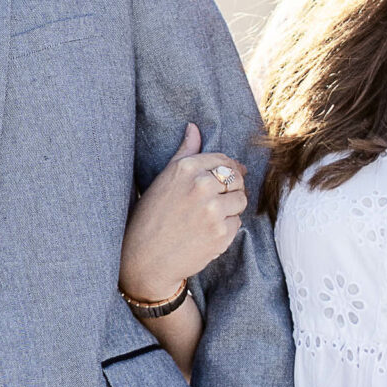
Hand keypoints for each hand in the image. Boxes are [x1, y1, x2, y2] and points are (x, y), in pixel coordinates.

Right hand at [121, 123, 247, 301]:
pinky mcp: (221, 233)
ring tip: (209, 218)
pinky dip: (227, 229)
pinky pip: (237, 223)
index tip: (225, 179)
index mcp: (185, 168)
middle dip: (231, 189)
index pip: (223, 160)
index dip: (227, 169)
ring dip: (231, 209)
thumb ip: (184, 152)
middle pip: (236, 179)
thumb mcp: (164, 179)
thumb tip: (194, 127)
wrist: (145, 259)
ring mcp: (213, 210)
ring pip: (240, 200)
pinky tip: (207, 233)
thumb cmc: (151, 217)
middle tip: (215, 202)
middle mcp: (201, 185)